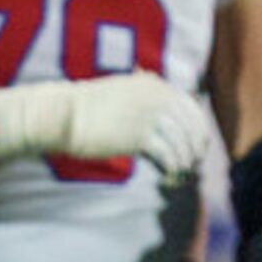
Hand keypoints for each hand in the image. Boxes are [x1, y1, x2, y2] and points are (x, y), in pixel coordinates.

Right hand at [1, 72, 214, 178]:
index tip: (196, 146)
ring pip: (183, 142)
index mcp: (156, 85)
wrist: (63, 115)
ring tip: (180, 174)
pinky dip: (173, 168)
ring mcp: (150, 116)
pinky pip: (169, 155)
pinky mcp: (140, 137)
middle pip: (192, 125)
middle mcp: (158, 97)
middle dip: (195, 148)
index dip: (198, 129)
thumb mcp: (119, 93)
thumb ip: (141, 98)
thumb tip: (151, 109)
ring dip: (185, 161)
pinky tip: (169, 177)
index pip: (191, 107)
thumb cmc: (84, 108)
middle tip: (193, 164)